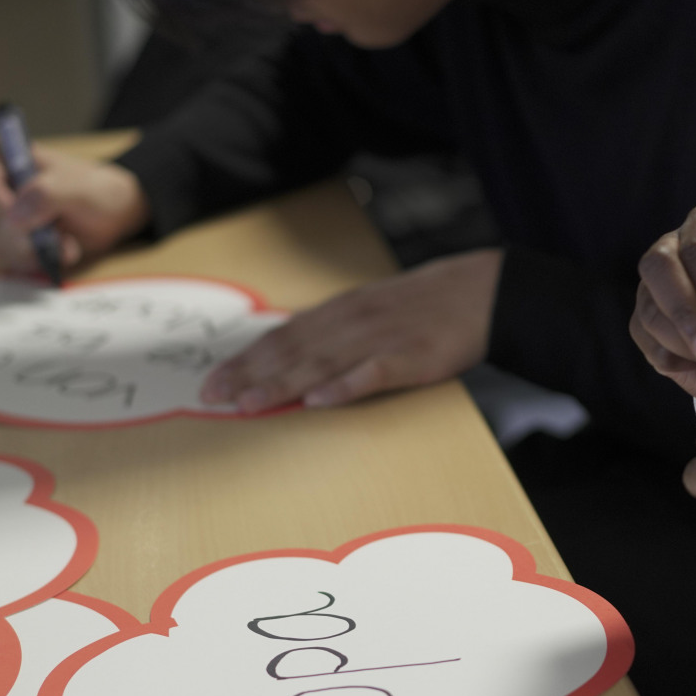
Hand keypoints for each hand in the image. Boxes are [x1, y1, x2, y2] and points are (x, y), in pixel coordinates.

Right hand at [0, 145, 149, 273]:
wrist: (112, 212)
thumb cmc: (94, 190)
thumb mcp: (76, 186)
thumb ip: (47, 194)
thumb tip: (14, 216)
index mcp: (4, 159)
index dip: (1, 207)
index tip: (26, 221)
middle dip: (27, 235)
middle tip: (57, 234)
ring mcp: (3, 216)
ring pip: (1, 245)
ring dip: (37, 251)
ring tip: (67, 243)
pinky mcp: (14, 242)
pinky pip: (15, 261)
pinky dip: (41, 261)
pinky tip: (63, 251)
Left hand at [202, 249, 501, 411]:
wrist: (484, 291)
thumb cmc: (426, 305)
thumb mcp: (373, 308)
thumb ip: (335, 330)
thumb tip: (292, 353)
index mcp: (341, 311)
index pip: (282, 336)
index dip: (244, 359)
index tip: (211, 381)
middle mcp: (353, 322)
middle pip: (292, 350)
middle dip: (250, 374)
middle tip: (214, 397)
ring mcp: (382, 339)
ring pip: (323, 363)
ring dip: (283, 385)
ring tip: (251, 404)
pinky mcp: (413, 357)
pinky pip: (374, 373)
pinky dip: (346, 386)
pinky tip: (321, 401)